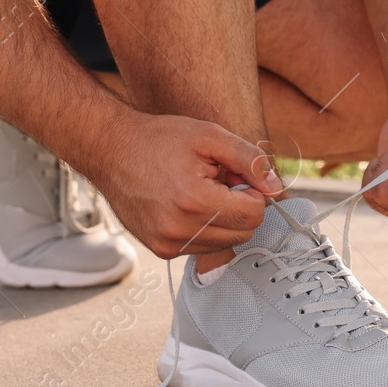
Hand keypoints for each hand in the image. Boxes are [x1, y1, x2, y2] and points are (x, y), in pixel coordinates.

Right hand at [87, 110, 284, 258]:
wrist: (111, 150)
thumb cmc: (159, 139)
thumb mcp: (210, 136)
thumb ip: (250, 160)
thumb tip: (276, 187)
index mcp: (194, 202)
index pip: (254, 215)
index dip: (252, 192)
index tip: (233, 175)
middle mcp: (180, 231)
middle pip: (243, 233)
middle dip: (240, 207)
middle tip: (218, 181)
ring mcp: (168, 245)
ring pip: (225, 243)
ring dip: (223, 219)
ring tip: (200, 190)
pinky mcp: (161, 250)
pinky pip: (203, 247)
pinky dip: (205, 228)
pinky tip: (187, 204)